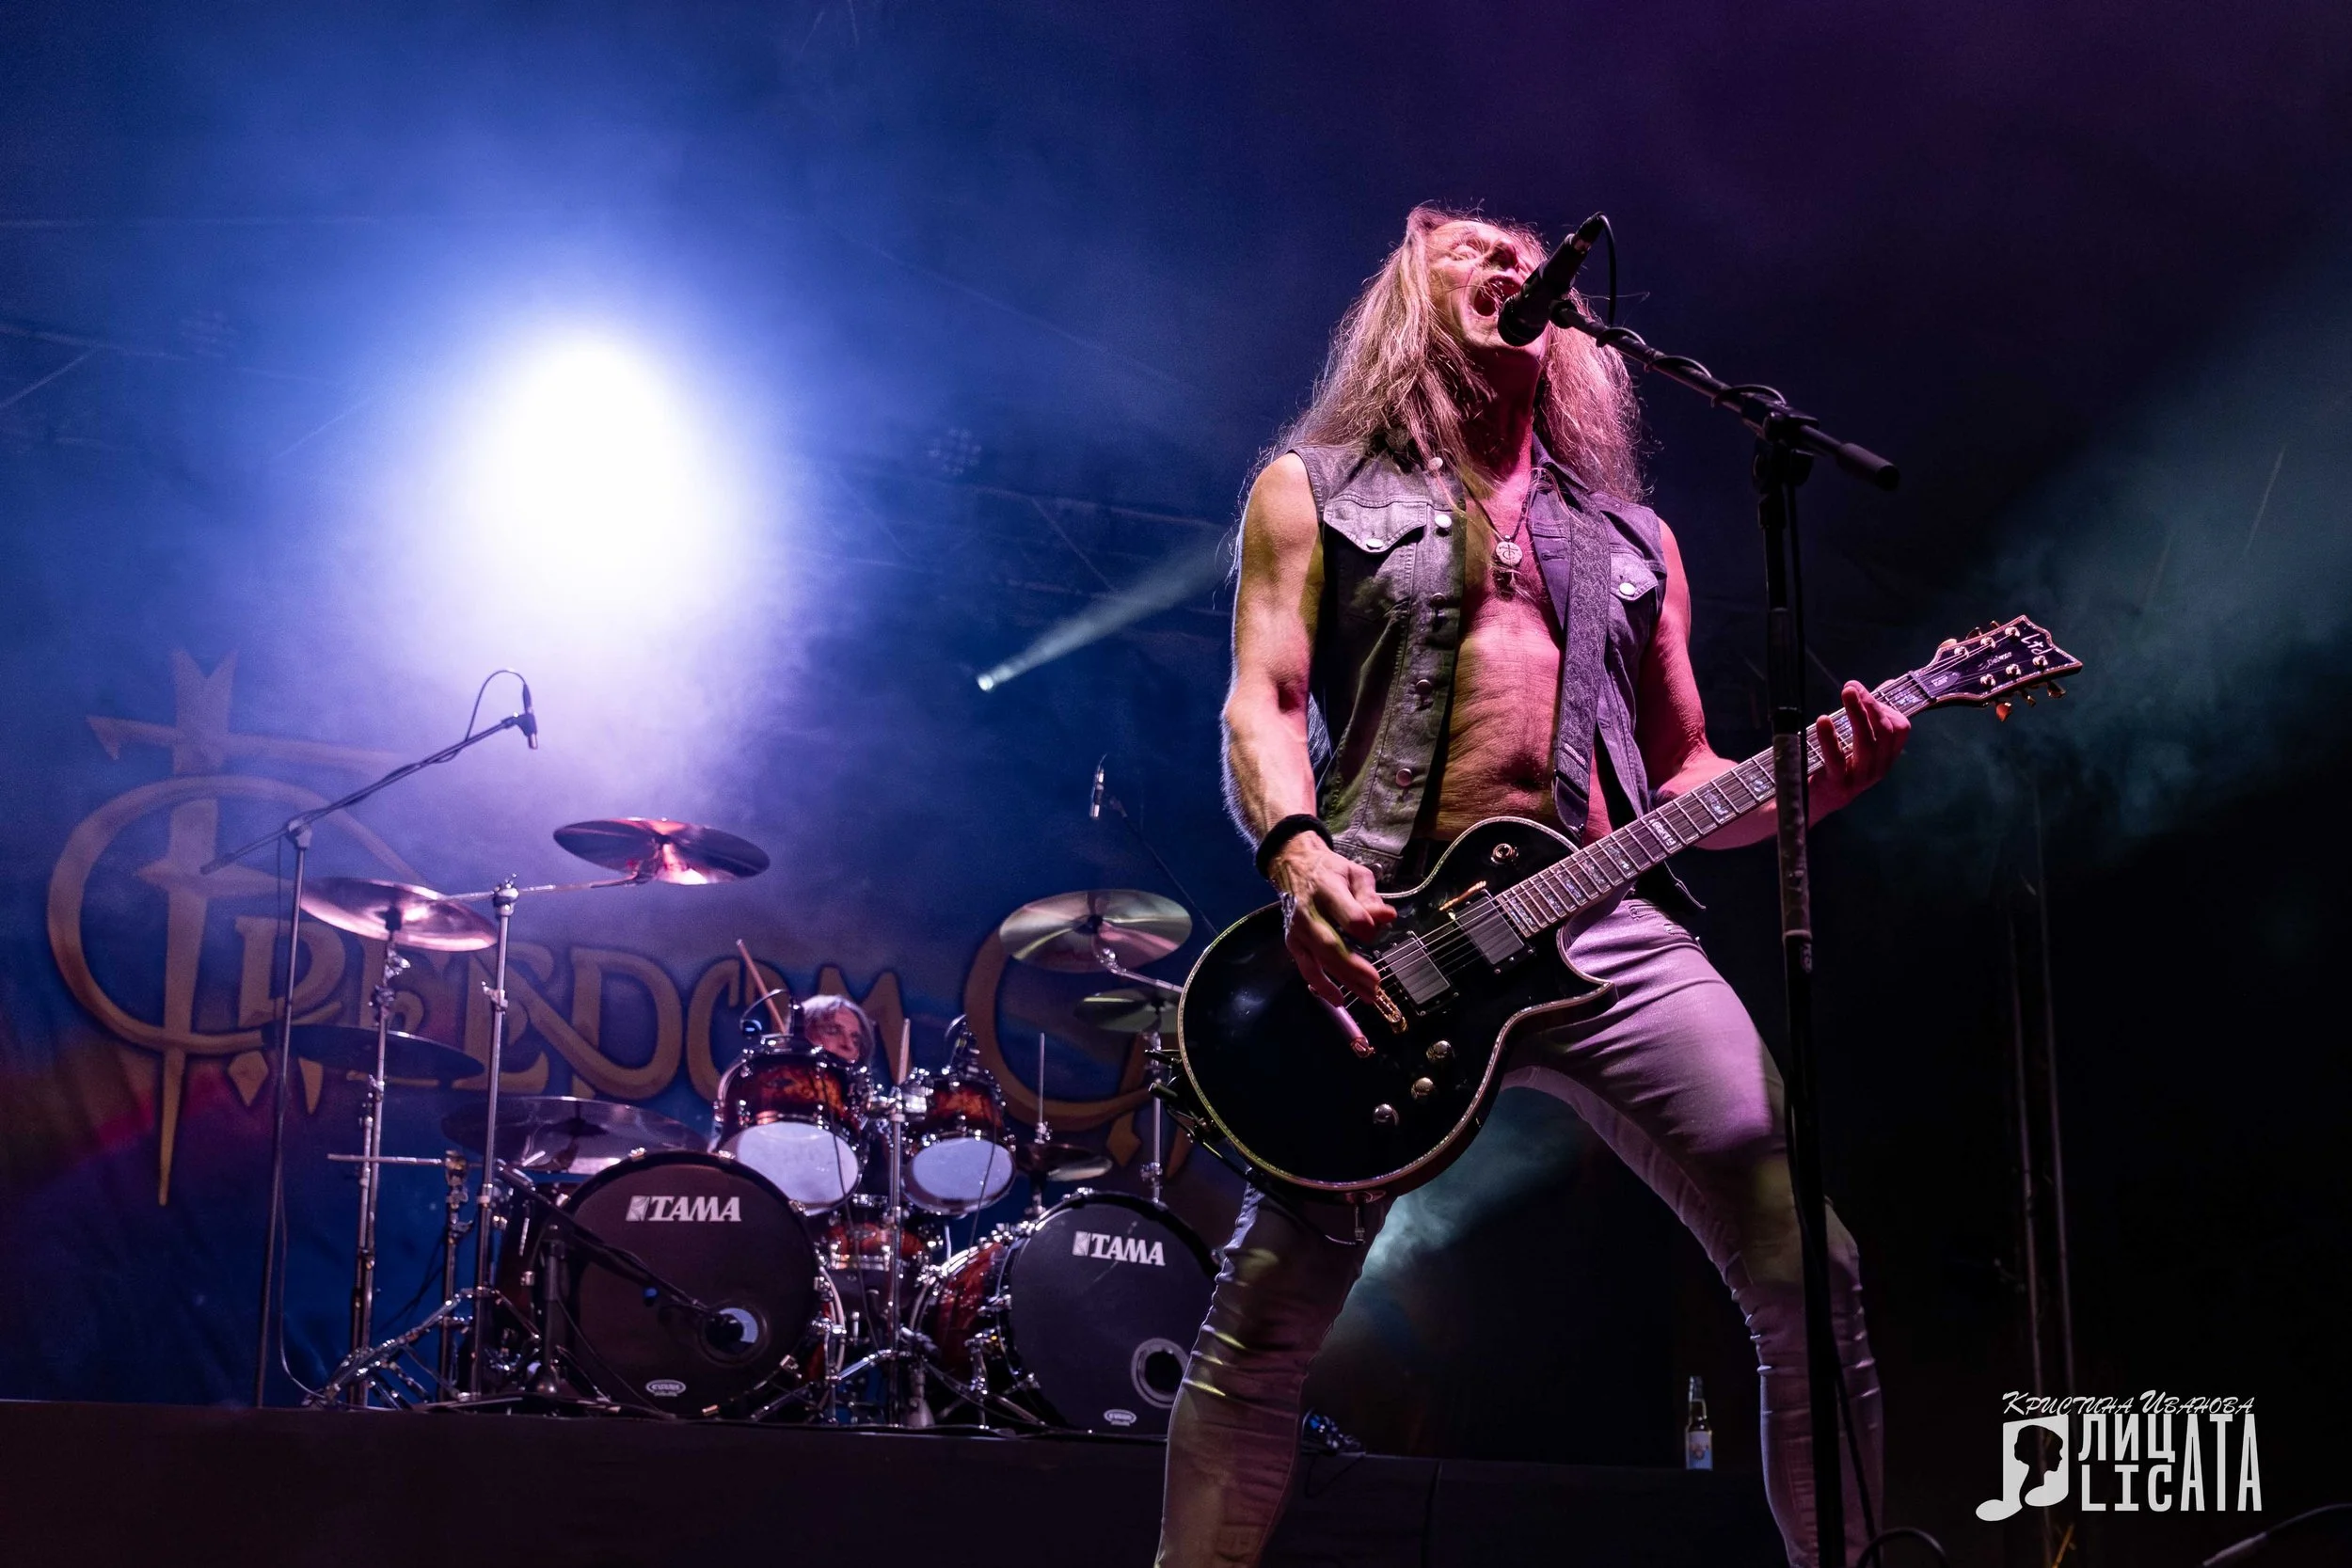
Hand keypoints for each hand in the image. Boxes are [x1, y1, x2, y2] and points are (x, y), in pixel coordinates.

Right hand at [1268, 835, 1395, 1014]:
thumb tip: (1388, 917)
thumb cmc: (1331, 871)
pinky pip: (1306, 968)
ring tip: (1368, 995)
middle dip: (1353, 965)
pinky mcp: (1293, 943)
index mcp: (1326, 888)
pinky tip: (1339, 999)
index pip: (1344, 910)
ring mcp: (1297, 930)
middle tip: (1376, 981)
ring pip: (1319, 960)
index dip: (1360, 922)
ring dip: (1344, 980)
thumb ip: (1370, 897)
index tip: (1376, 929)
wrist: (1293, 866)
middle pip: (1329, 943)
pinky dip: (1321, 986)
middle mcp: (1307, 912)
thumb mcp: (1354, 874)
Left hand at [1813, 680, 1909, 812]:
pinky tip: (1823, 720)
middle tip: (1850, 687)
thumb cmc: (1830, 766)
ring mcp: (1860, 779)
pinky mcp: (1838, 785)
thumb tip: (1878, 686)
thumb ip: (1864, 719)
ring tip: (1846, 693)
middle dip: (1870, 705)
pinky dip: (1830, 738)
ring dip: (1857, 714)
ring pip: (1867, 742)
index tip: (1860, 691)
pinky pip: (1837, 760)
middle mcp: (1878, 769)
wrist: (1806, 803)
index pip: (1900, 729)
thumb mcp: (1852, 744)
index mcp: (1885, 757)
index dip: (1883, 706)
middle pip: (1885, 731)